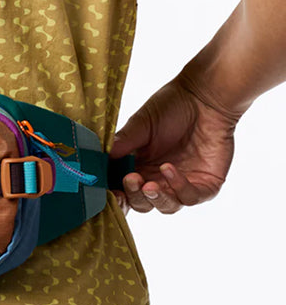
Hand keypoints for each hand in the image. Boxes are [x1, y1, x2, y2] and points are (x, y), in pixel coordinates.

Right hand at [109, 71, 244, 213]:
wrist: (205, 97)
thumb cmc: (171, 107)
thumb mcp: (140, 124)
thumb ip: (122, 143)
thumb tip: (99, 159)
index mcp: (139, 167)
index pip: (124, 191)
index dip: (116, 196)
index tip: (106, 191)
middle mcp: (159, 179)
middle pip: (143, 203)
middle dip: (135, 196)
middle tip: (131, 180)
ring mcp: (183, 184)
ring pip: (167, 206)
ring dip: (156, 198)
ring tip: (149, 184)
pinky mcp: (205, 185)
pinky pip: (191, 197)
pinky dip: (179, 187)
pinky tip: (169, 169)